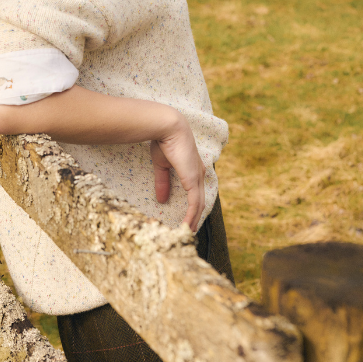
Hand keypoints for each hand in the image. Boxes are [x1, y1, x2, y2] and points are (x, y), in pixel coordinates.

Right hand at [150, 114, 205, 231]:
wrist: (168, 128)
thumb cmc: (164, 141)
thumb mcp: (162, 165)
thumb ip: (163, 182)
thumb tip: (161, 199)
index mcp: (192, 168)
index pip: (196, 191)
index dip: (193, 205)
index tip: (188, 217)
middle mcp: (198, 174)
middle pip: (200, 201)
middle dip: (196, 217)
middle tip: (189, 230)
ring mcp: (197, 177)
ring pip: (199, 205)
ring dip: (194, 220)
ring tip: (187, 233)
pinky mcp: (193, 180)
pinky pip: (195, 203)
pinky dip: (191, 216)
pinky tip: (187, 226)